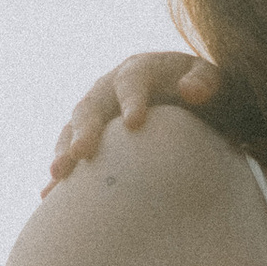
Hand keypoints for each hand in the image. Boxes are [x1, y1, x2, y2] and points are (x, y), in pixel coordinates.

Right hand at [45, 51, 217, 187]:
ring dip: (64, 151)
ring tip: (58, 176)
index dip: (131, 99)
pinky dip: (63, 173)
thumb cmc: (206, 95)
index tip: (134, 123)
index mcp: (141, 70)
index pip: (131, 80)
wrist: (190, 106)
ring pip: (72, 128)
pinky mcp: (91, 138)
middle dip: (85, 129)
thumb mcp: (216, 83)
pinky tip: (50, 195)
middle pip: (91, 105)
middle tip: (82, 153)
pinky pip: (70, 153)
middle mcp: (110, 88)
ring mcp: (97, 113)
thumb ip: (206, 82)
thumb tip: (192, 91)